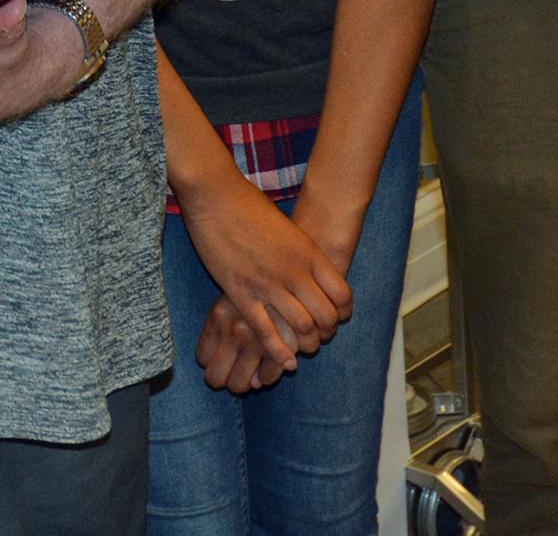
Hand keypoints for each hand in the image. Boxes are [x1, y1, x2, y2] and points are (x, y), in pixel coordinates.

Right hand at [176, 173, 351, 366]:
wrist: (215, 195)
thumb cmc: (250, 205)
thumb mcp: (288, 228)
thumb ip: (302, 254)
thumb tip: (310, 273)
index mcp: (309, 253)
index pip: (342, 295)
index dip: (342, 313)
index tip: (336, 318)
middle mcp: (294, 271)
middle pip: (326, 317)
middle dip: (326, 333)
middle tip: (318, 338)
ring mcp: (268, 284)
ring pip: (301, 328)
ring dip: (305, 344)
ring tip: (301, 348)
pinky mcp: (241, 293)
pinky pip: (266, 332)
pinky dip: (279, 352)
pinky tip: (285, 362)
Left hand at [195, 294, 287, 392]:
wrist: (298, 280)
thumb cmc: (264, 290)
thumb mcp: (239, 300)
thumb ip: (231, 334)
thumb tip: (249, 381)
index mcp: (219, 314)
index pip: (203, 358)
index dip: (212, 362)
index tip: (224, 358)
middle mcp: (235, 329)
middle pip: (215, 378)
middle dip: (224, 379)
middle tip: (235, 372)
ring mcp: (256, 340)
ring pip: (237, 384)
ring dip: (244, 383)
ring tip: (253, 371)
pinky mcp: (280, 347)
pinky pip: (265, 379)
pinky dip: (268, 377)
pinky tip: (273, 363)